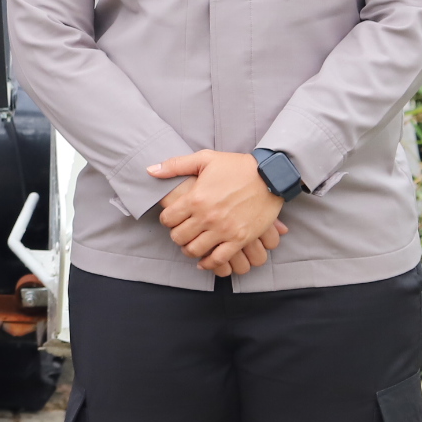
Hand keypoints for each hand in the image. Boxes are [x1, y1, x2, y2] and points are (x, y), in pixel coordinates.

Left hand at [151, 150, 285, 273]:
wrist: (270, 176)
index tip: (172, 218)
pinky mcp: (240, 239)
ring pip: (195, 250)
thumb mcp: (205, 158)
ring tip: (192, 244)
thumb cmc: (237, 166)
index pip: (168, 219)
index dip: (167, 219)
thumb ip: (175, 165)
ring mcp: (224, 230)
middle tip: (181, 232)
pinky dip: (209, 263)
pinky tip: (205, 260)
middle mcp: (207, 217)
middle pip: (179, 237)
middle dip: (177, 235)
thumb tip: (150, 170)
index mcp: (196, 198)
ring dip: (190, 250)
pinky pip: (219, 259)